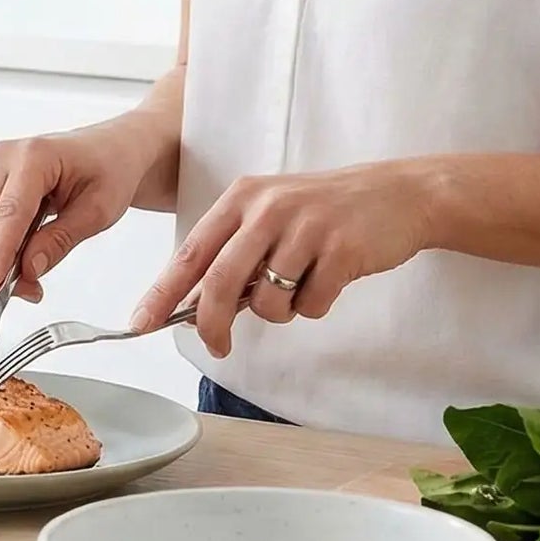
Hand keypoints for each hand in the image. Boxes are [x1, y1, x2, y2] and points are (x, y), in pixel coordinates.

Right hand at [0, 119, 158, 301]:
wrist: (111, 150)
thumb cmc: (110, 171)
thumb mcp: (98, 211)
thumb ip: (60, 240)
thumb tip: (28, 269)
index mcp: (34, 156)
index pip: (9, 213)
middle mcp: (5, 157)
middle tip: (30, 292)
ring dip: (0, 257)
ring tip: (33, 278)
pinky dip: (2, 246)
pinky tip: (26, 255)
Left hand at [131, 161, 436, 357]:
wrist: (399, 194)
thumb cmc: (325, 211)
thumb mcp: (270, 215)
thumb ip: (233, 253)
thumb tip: (194, 307)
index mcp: (241, 199)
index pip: (190, 253)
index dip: (162, 293)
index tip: (140, 324)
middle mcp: (267, 208)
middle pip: (220, 281)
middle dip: (212, 323)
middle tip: (217, 346)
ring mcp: (305, 228)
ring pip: (268, 300)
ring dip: (279, 311)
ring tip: (300, 285)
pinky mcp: (342, 249)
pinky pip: (311, 305)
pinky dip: (315, 306)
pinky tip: (330, 279)